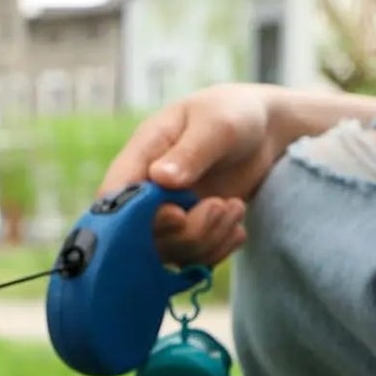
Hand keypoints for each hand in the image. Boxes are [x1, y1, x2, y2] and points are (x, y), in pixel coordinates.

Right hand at [99, 84, 283, 266]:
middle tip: (220, 205)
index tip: (178, 214)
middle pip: (143, 235)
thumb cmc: (232, 115)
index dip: (134, 218)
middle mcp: (146, 192)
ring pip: (171, 252)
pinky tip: (237, 228)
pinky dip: (217, 251)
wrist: (260, 132)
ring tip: (236, 208)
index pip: (114, 196)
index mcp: (141, 156)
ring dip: (208, 240)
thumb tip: (160, 178)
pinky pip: (192, 261)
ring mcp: (165, 217)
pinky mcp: (186, 235)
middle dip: (187, 232)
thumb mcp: (215, 125)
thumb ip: (190, 153)